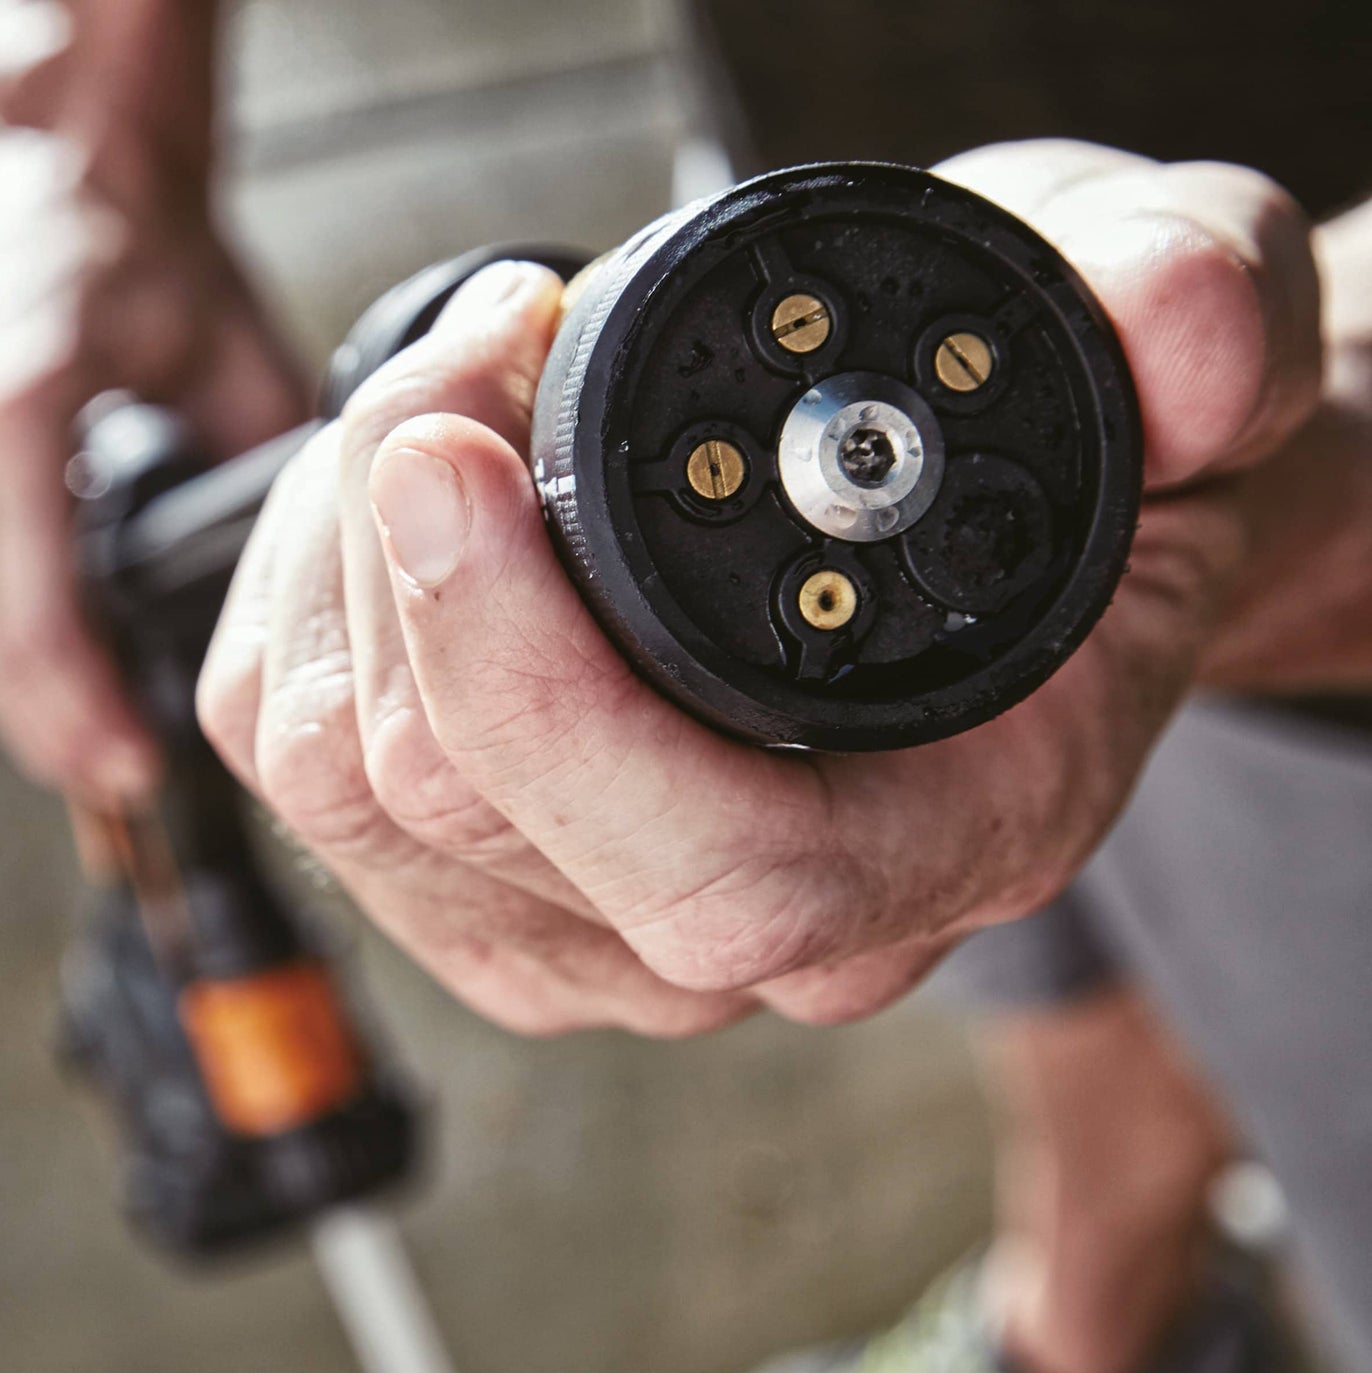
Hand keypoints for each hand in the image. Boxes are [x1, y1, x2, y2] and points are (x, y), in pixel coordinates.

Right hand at [0, 125, 305, 798]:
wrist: (64, 166)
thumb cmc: (150, 256)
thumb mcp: (237, 367)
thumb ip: (259, 483)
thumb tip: (312, 587)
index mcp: (9, 404)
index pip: (29, 604)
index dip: (80, 702)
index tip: (136, 762)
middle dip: (48, 723)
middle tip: (127, 783)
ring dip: (15, 698)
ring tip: (96, 752)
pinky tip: (53, 680)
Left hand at [199, 142, 1318, 1033]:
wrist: (1029, 535)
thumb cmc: (1089, 462)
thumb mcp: (1180, 335)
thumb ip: (1202, 312)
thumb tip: (1172, 339)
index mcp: (946, 835)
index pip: (711, 873)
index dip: (540, 685)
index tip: (453, 453)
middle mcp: (765, 930)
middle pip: (460, 812)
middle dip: (401, 543)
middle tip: (471, 356)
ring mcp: (609, 925)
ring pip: (349, 794)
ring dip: (337, 565)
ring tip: (439, 416)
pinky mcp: (498, 886)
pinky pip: (305, 769)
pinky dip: (301, 611)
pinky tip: (388, 517)